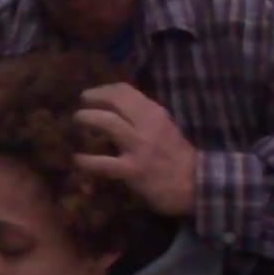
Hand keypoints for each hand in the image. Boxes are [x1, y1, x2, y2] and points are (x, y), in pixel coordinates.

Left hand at [73, 83, 197, 216]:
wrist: (196, 184)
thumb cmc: (178, 157)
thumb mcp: (165, 128)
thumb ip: (143, 118)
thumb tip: (116, 111)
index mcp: (155, 113)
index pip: (126, 91)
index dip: (104, 90)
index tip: (92, 95)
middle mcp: (147, 125)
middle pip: (114, 101)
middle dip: (92, 99)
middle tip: (81, 105)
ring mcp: (140, 147)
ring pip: (107, 123)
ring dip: (86, 119)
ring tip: (77, 122)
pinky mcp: (133, 170)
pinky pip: (103, 163)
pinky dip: (86, 160)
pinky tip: (78, 159)